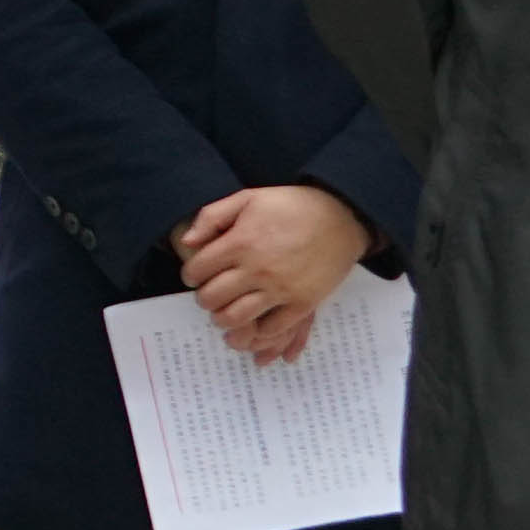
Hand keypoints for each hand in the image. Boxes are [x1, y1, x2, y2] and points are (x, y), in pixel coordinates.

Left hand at [183, 182, 374, 362]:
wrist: (342, 217)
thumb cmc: (291, 206)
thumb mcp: (247, 198)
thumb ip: (211, 217)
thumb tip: (186, 242)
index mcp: (240, 243)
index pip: (197, 271)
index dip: (191, 275)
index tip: (195, 277)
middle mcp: (257, 269)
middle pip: (213, 298)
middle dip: (205, 299)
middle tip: (209, 296)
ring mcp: (282, 288)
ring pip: (237, 318)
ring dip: (224, 320)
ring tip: (225, 313)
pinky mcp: (304, 302)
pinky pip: (273, 328)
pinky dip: (259, 331)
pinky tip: (254, 322)